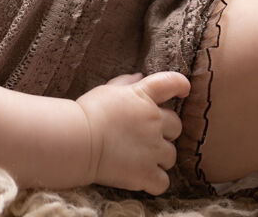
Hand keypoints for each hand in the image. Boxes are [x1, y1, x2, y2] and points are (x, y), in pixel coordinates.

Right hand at [76, 71, 190, 194]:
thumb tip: (140, 76)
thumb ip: (126, 82)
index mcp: (143, 96)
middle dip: (165, 131)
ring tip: (138, 158)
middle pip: (176, 125)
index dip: (181, 86)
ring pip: (171, 156)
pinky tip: (141, 177)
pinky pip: (163, 181)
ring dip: (158, 157)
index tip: (182, 90)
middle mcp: (153, 121)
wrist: (76, 140)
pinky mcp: (146, 173)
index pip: (172, 82)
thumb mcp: (106, 91)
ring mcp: (153, 148)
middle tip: (145, 135)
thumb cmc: (87, 113)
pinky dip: (154, 181)